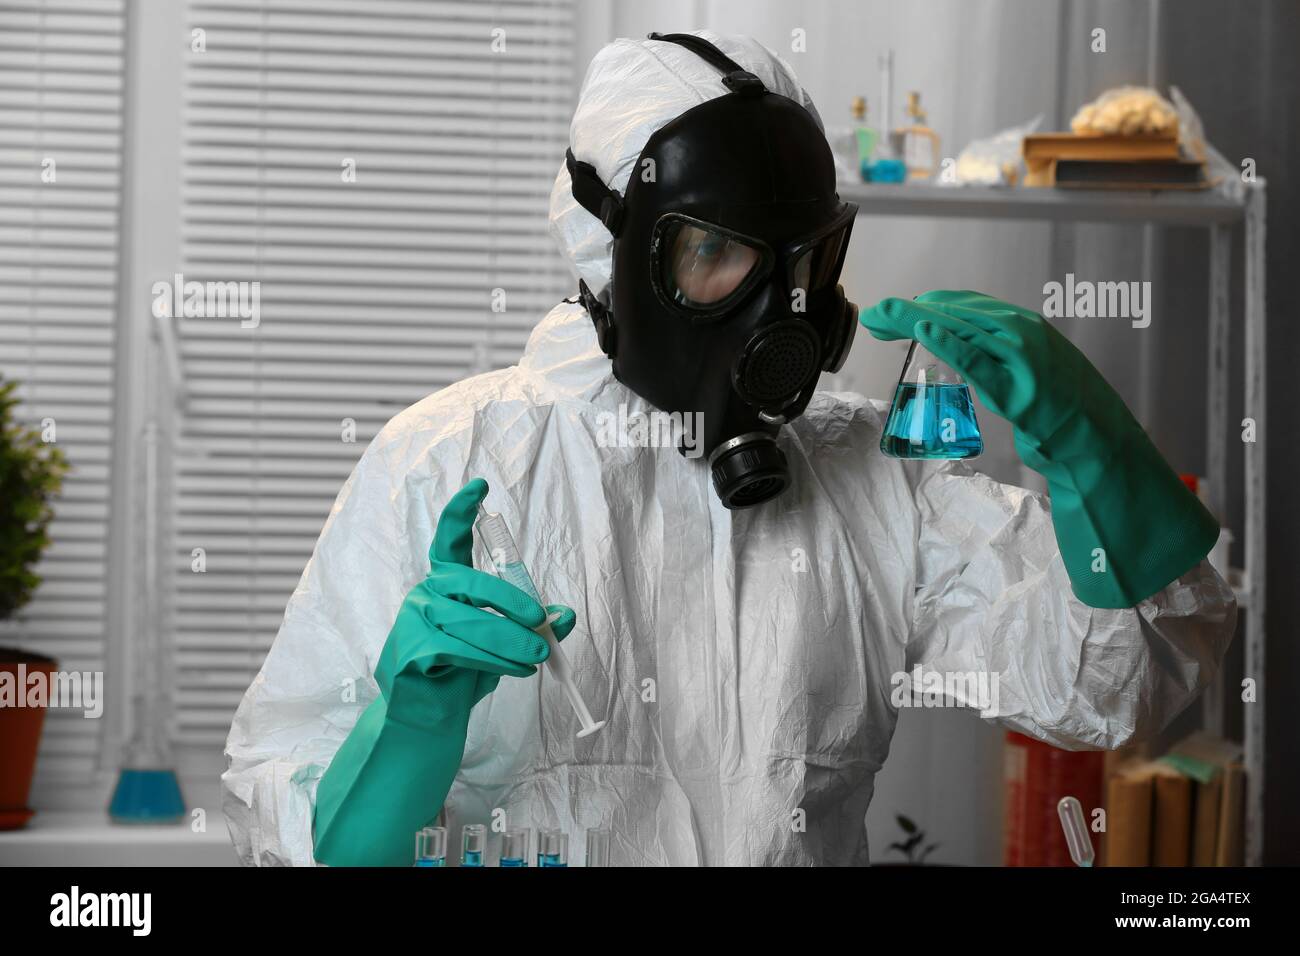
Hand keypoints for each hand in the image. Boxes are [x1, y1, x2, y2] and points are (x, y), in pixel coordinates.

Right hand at [378, 477, 574, 726]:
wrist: (430, 715)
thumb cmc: (464, 671)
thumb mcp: (505, 645)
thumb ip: (533, 626)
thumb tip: (566, 615)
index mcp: (446, 582)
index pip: (449, 539)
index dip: (462, 511)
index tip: (480, 486)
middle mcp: (425, 593)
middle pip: (471, 583)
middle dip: (511, 603)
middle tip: (541, 621)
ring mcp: (413, 621)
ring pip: (470, 623)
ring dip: (510, 641)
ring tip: (538, 655)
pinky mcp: (410, 652)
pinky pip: (460, 651)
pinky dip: (496, 662)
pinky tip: (516, 670)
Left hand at [860, 290, 1216, 607]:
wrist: (1101, 443)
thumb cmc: (1064, 412)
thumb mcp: (1026, 374)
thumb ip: (997, 360)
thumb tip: (962, 352)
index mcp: (1024, 327)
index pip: (965, 306)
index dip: (926, 306)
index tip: (892, 313)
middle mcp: (1025, 334)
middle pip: (957, 313)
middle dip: (910, 312)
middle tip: (874, 315)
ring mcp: (1025, 360)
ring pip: (963, 330)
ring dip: (919, 320)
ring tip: (885, 317)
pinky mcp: (1022, 391)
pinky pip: (980, 363)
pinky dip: (952, 344)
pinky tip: (925, 332)